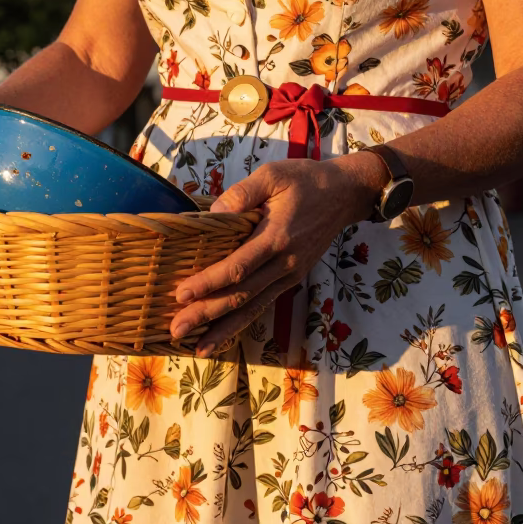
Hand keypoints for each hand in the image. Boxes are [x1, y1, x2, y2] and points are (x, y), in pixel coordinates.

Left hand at [169, 151, 385, 356]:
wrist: (346, 194)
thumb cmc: (305, 181)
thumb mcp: (272, 176)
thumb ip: (242, 193)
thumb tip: (213, 213)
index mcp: (276, 237)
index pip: (238, 268)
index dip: (209, 283)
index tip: (181, 294)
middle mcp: (284, 263)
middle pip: (241, 296)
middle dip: (207, 315)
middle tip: (176, 330)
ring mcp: (290, 274)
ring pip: (253, 308)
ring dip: (223, 329)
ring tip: (197, 348)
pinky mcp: (291, 278)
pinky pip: (263, 304)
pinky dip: (241, 323)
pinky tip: (222, 335)